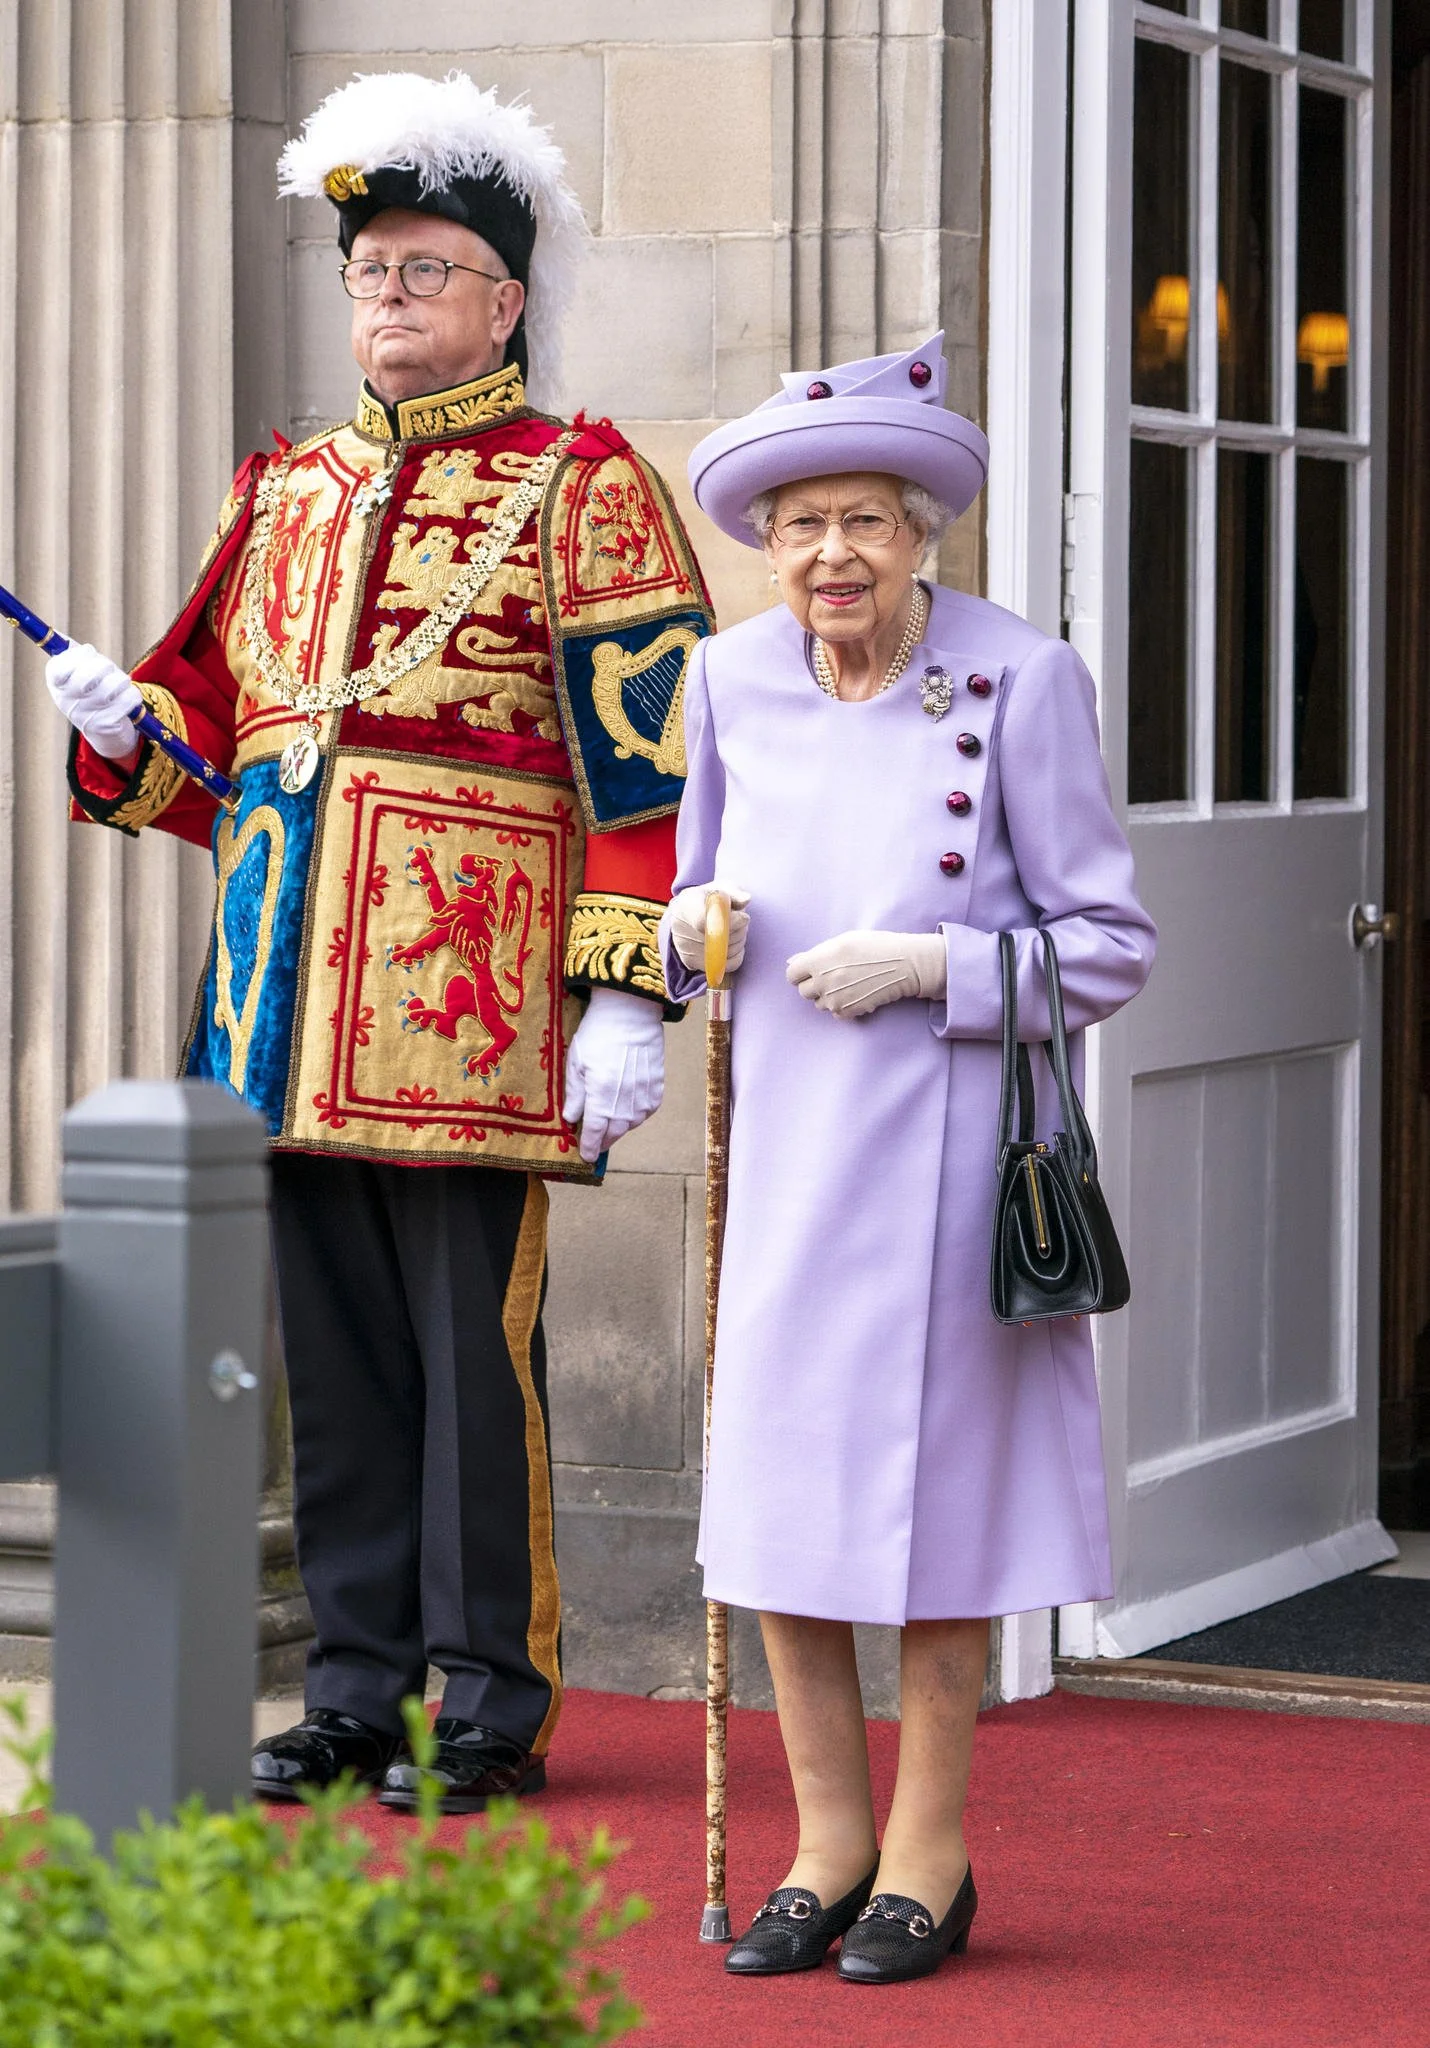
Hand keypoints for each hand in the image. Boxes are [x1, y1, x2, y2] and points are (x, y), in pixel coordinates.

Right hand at [45, 641, 143, 760]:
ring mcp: (86, 715)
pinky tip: (127, 698)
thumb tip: (61, 636)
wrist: (102, 730)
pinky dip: (133, 695)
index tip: (89, 653)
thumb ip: (72, 652)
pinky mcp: (107, 725)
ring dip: (122, 679)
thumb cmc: (91, 689)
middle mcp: (66, 701)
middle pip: (92, 672)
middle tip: (108, 668)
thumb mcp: (77, 670)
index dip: (81, 655)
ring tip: (120, 683)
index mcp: (55, 683)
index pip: (61, 666)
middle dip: (106, 665)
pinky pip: (129, 699)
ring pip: (115, 684)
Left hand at [562, 988, 665, 1162]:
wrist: (631, 1014)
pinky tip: (626, 1106)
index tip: (585, 1158)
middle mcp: (624, 1104)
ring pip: (630, 1125)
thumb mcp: (576, 1063)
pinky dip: (634, 1114)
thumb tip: (572, 1118)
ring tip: (609, 1121)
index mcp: (600, 1098)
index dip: (588, 1148)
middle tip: (595, 1141)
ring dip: (618, 1127)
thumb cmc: (598, 1034)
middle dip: (603, 1140)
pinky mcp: (657, 1089)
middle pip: (613, 1133)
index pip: (593, 1134)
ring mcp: (643, 1098)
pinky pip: (645, 1112)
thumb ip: (575, 1095)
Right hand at [668, 882, 751, 973]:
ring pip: (724, 954)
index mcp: (686, 904)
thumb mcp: (723, 889)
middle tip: (742, 920)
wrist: (688, 912)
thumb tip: (746, 899)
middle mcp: (679, 926)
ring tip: (734, 930)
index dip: (728, 923)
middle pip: (718, 939)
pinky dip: (735, 956)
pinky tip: (731, 944)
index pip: (703, 921)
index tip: (744, 917)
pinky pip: (724, 966)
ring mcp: (683, 947)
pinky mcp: (690, 962)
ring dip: (739, 942)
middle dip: (739, 930)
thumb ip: (735, 892)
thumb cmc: (710, 899)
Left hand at [785, 930, 946, 1019]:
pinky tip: (856, 993)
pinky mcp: (848, 1012)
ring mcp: (835, 999)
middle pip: (804, 991)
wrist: (904, 965)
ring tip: (848, 984)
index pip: (792, 975)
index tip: (813, 970)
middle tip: (834, 976)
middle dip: (815, 984)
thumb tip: (791, 962)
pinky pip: (834, 1013)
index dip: (801, 972)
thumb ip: (815, 953)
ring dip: (828, 996)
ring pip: (819, 1004)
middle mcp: (823, 981)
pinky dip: (842, 1006)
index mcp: (819, 960)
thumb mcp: (843, 941)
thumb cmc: (875, 947)